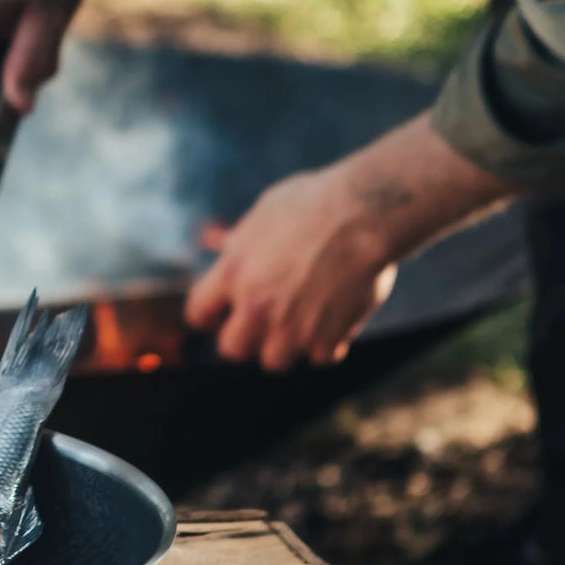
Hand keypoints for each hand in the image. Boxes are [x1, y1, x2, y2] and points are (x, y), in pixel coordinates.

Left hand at [185, 169, 395, 370]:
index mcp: (231, 275)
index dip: (211, 315)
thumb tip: (209, 239)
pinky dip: (328, 344)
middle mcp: (255, 307)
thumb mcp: (264, 213)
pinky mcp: (327, 338)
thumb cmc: (315, 203)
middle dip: (246, 339)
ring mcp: (291, 327)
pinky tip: (336, 321)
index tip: (225, 312)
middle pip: (232, 349)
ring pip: (275, 361)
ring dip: (287, 347)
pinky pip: (320, 358)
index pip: (198, 315)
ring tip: (303, 323)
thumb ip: (237, 239)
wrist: (367, 212)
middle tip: (266, 322)